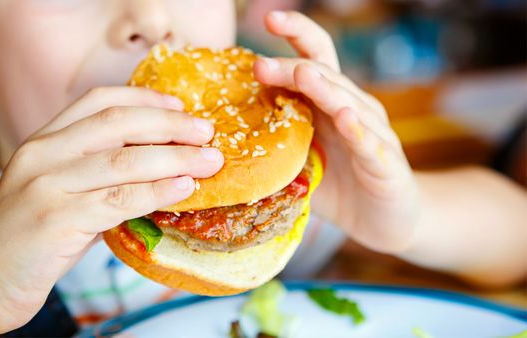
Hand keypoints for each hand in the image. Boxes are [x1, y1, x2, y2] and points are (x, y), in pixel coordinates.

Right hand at [0, 87, 222, 335]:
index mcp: (43, 142)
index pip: (98, 101)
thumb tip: (158, 173)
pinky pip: (119, 200)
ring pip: (124, 160)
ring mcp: (47, 186)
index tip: (179, 106)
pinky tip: (184, 188)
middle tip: (208, 133)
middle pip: (118, 123)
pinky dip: (158, 192)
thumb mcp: (58, 195)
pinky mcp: (55, 220)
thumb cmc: (24, 241)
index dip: (144, 98)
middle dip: (170, 124)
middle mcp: (44, 155)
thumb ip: (97, 179)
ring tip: (211, 161)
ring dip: (176, 158)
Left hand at [254, 11, 418, 252]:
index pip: (314, 59)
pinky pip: (370, 144)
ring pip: (348, 103)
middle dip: (292, 68)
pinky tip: (344, 118)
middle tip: (260, 64)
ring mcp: (372, 135)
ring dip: (324, 89)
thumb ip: (274, 143)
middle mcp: (354, 110)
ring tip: (301, 75)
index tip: (267, 19)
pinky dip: (358, 131)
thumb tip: (222, 137)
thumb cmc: (339, 186)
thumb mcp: (300, 161)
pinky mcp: (386, 164)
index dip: (296, 35)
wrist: (385, 221)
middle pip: (324, 77)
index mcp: (330, 105)